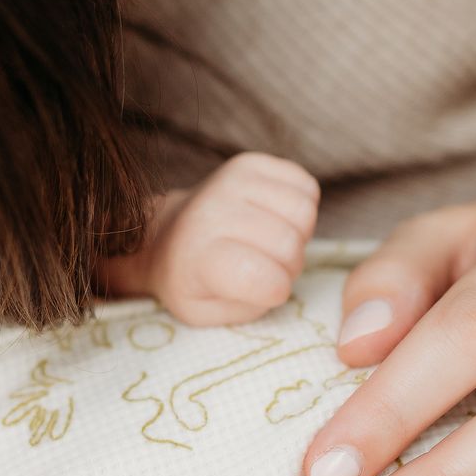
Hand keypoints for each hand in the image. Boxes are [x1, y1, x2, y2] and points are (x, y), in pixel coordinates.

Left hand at [97, 153, 319, 325]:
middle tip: (264, 266)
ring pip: (304, 212)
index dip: (274, 291)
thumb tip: (276, 277)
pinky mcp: (252, 162)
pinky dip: (300, 208)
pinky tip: (273, 217)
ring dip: (297, 235)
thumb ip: (246, 306)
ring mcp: (232, 180)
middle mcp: (213, 211)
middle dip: (288, 266)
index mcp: (199, 256)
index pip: (267, 280)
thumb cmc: (193, 280)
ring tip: (268, 241)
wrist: (168, 236)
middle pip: (290, 246)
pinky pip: (307, 187)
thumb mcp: (206, 313)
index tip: (255, 288)